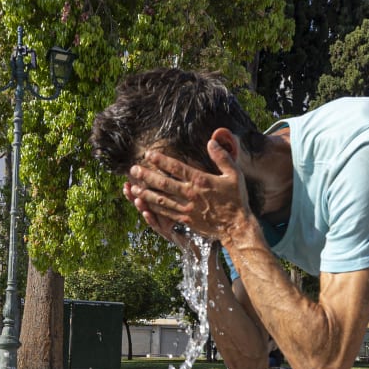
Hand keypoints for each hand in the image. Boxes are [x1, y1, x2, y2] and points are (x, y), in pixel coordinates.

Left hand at [125, 139, 251, 242]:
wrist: (236, 226)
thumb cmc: (236, 199)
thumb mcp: (235, 174)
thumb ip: (222, 157)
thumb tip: (211, 141)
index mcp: (201, 181)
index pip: (177, 168)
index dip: (161, 161)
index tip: (149, 155)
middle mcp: (190, 194)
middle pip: (164, 183)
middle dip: (147, 176)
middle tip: (133, 170)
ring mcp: (186, 208)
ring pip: (161, 199)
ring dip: (146, 192)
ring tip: (132, 187)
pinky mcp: (185, 220)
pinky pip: (165, 213)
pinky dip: (153, 208)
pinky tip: (144, 204)